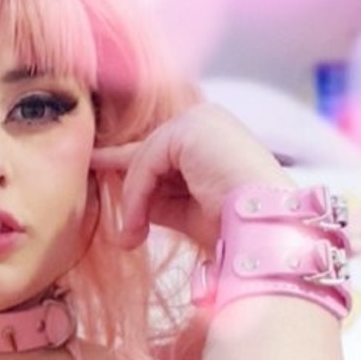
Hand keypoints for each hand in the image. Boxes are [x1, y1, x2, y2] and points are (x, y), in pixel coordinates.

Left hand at [91, 101, 291, 252]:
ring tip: (133, 238)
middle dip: (130, 193)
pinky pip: (147, 161)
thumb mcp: (186, 213)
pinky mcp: (192, 128)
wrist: (265, 233)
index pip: (158, 150)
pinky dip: (137, 195)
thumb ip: (158, 199)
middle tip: (123, 235)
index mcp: (211, 140)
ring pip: (144, 159)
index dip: (125, 165)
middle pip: (148, 153)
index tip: (95, 168)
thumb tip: (128, 206)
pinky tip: (139, 224)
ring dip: (134, 202)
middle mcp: (207, 122)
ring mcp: (201, 121)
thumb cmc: (234, 231)